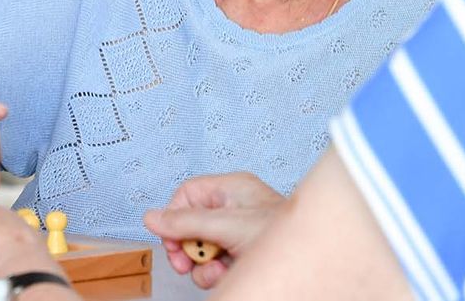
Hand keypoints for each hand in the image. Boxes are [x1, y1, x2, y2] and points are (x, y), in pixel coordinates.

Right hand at [142, 172, 285, 290]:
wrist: (313, 263)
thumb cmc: (281, 236)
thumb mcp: (227, 226)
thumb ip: (187, 223)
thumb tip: (152, 218)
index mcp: (231, 189)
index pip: (187, 195)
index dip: (174, 216)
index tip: (170, 238)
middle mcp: (234, 209)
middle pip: (190, 224)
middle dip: (186, 245)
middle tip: (183, 261)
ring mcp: (237, 234)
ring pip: (200, 248)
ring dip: (201, 264)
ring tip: (216, 269)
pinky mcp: (241, 256)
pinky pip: (214, 264)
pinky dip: (214, 273)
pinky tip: (225, 275)